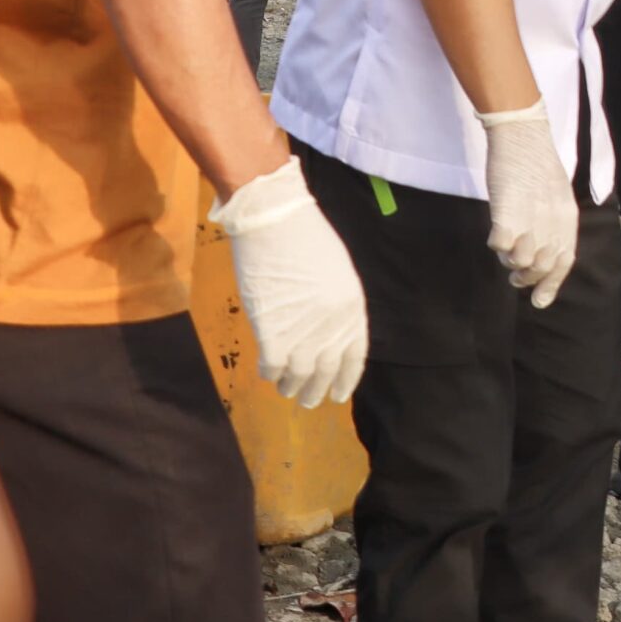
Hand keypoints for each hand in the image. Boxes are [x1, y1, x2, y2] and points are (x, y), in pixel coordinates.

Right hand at [208, 158, 368, 408]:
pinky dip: (268, 372)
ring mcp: (304, 332)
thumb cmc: (306, 238)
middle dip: (316, 391)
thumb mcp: (336, 273)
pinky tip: (266, 371)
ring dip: (290, 386)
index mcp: (353, 309)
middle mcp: (333, 326)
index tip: (338, 395)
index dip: (345, 379)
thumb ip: (334, 306)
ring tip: (285, 389)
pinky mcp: (273, 332)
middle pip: (325, 372)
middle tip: (307, 400)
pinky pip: (272, 366)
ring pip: (298, 376)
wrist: (276, 221)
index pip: (354, 358)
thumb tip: (325, 333)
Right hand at [480, 103, 577, 306]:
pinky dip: (497, 244)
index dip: (551, 284)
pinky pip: (500, 244)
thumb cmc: (538, 166)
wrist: (523, 136)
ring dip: (511, 260)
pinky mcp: (505, 213)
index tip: (539, 301)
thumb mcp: (556, 197)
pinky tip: (497, 231)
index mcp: (567, 220)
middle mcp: (551, 223)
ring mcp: (529, 219)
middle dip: (528, 278)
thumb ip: (553, 225)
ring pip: (519, 261)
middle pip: (541, 267)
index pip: (564, 262)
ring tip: (508, 246)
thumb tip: (544, 257)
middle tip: (517, 274)